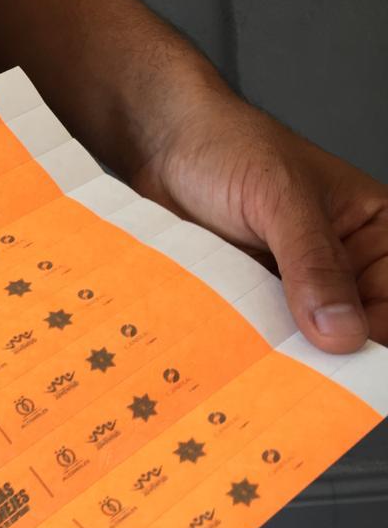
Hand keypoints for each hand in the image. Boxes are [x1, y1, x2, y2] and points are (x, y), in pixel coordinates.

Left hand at [132, 93, 387, 353]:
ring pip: (297, 343)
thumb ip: (314, 263)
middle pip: (349, 334)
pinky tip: (228, 365)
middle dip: (323, 360)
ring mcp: (287, 288)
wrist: (161, 143)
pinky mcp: (242, 299)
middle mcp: (337, 267)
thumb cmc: (230, 147)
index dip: (374, 341)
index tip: (343, 371)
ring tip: (257, 379)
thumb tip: (344, 332)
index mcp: (374, 234)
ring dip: (278, 360)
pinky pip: (251, 336)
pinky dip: (243, 351)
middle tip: (293, 384)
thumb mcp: (281, 198)